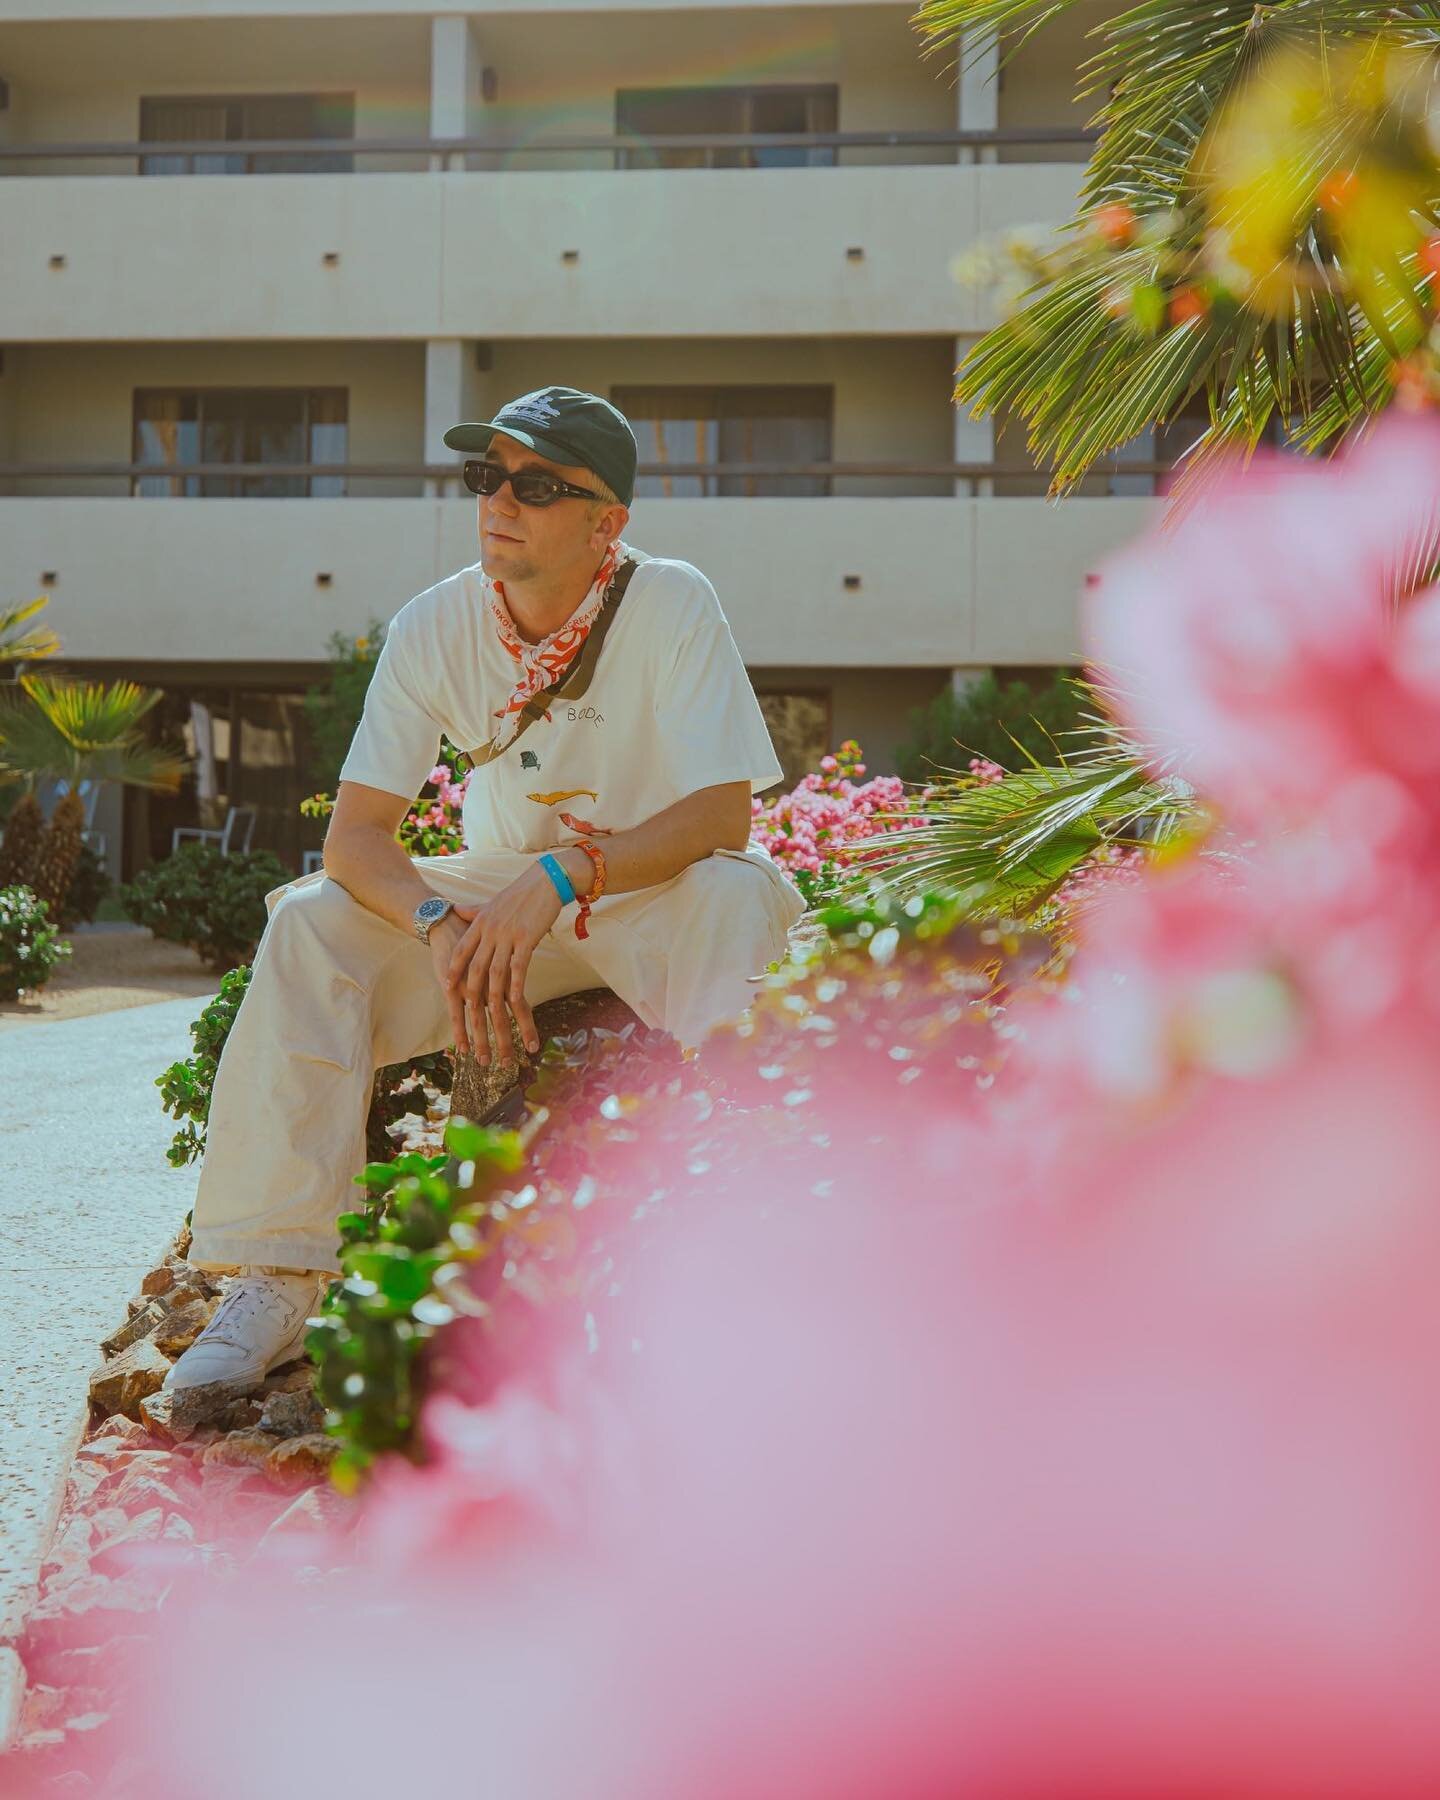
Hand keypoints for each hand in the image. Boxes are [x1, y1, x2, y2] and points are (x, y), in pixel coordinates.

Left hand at [430, 867, 565, 1064]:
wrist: (546, 880)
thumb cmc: (521, 892)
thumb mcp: (492, 902)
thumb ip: (472, 911)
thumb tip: (456, 910)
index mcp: (480, 922)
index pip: (462, 950)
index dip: (454, 968)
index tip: (446, 985)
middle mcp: (490, 931)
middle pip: (475, 969)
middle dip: (471, 995)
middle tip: (467, 1012)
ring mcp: (508, 936)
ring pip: (496, 974)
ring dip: (494, 999)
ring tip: (493, 1018)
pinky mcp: (527, 939)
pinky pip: (518, 968)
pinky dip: (516, 986)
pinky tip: (516, 1002)